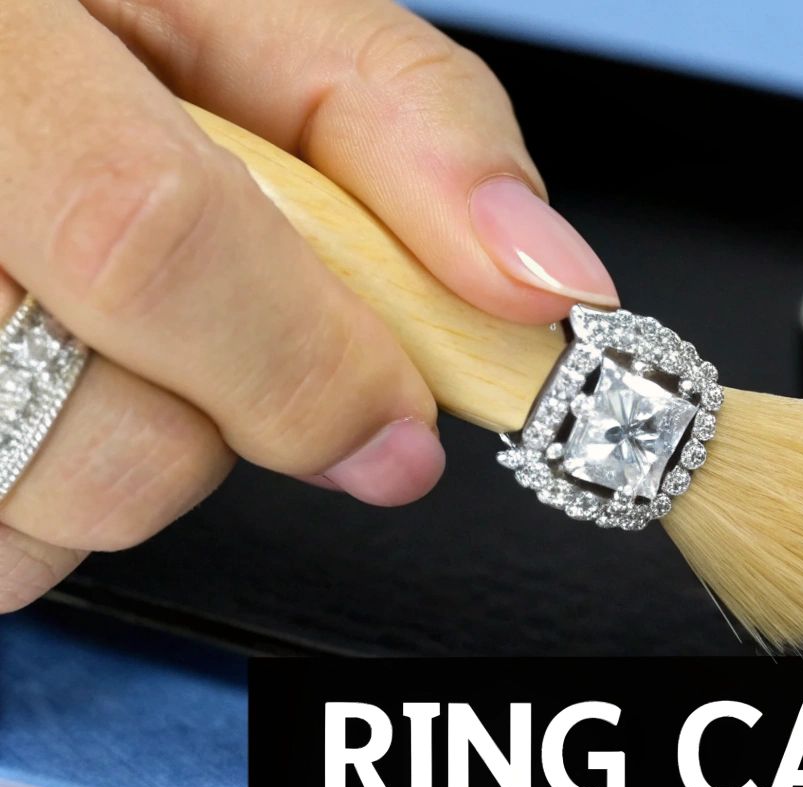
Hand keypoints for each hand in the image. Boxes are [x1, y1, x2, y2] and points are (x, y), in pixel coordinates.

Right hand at [0, 0, 616, 611]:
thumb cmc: (107, 26)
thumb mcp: (260, 20)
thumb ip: (412, 129)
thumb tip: (540, 282)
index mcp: (1, 47)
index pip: (146, 240)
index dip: (304, 364)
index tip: (401, 423)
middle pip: (108, 430)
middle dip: (232, 427)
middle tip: (230, 341)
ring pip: (47, 512)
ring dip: (136, 463)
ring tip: (116, 340)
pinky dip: (56, 496)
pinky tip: (53, 387)